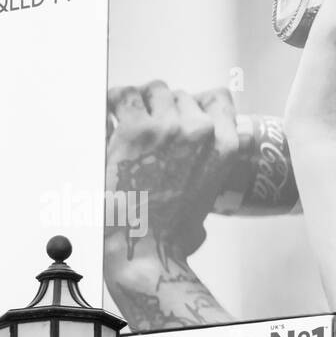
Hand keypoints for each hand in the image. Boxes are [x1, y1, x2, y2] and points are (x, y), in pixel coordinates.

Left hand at [105, 82, 239, 266]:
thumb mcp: (209, 199)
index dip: (197, 104)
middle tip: (146, 134)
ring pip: (153, 90)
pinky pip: (123, 94)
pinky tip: (110, 119)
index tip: (180, 115)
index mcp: (225, 147)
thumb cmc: (172, 231)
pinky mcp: (135, 129)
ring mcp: (169, 127)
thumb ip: (213, 170)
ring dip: (139, 105)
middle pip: (180, 95)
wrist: (144, 246)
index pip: (219, 99)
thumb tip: (205, 157)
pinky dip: (114, 103)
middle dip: (163, 110)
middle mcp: (201, 131)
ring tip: (127, 128)